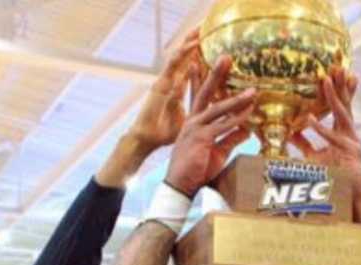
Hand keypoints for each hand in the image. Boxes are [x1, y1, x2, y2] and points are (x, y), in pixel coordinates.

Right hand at [96, 30, 202, 187]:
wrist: (147, 139)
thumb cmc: (165, 134)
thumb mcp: (187, 120)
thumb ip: (198, 114)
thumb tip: (214, 118)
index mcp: (178, 89)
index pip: (192, 69)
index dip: (201, 56)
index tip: (213, 45)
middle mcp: (172, 82)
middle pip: (186, 59)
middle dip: (195, 44)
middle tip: (207, 28)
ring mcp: (165, 82)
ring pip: (179, 58)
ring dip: (190, 43)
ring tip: (201, 30)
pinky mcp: (159, 85)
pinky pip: (172, 67)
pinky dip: (182, 56)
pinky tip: (191, 46)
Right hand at [165, 56, 254, 197]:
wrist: (181, 185)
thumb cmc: (196, 170)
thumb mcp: (218, 152)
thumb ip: (231, 138)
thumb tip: (247, 130)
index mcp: (194, 122)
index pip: (199, 96)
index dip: (202, 78)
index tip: (207, 61)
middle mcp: (193, 120)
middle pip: (206, 92)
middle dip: (216, 74)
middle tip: (226, 56)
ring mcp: (195, 128)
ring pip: (218, 108)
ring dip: (237, 98)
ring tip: (252, 90)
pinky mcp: (201, 138)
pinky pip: (222, 125)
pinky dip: (237, 119)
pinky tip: (249, 113)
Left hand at [290, 69, 360, 223]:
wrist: (350, 199)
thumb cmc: (334, 179)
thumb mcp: (314, 158)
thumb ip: (303, 144)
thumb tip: (287, 133)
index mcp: (343, 132)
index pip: (340, 106)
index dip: (335, 90)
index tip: (329, 72)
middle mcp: (350, 134)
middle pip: (344, 104)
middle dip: (339, 84)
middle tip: (334, 64)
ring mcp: (352, 143)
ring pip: (342, 115)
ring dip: (333, 96)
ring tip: (325, 80)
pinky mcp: (351, 154)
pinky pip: (332, 139)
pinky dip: (321, 129)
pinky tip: (309, 119)